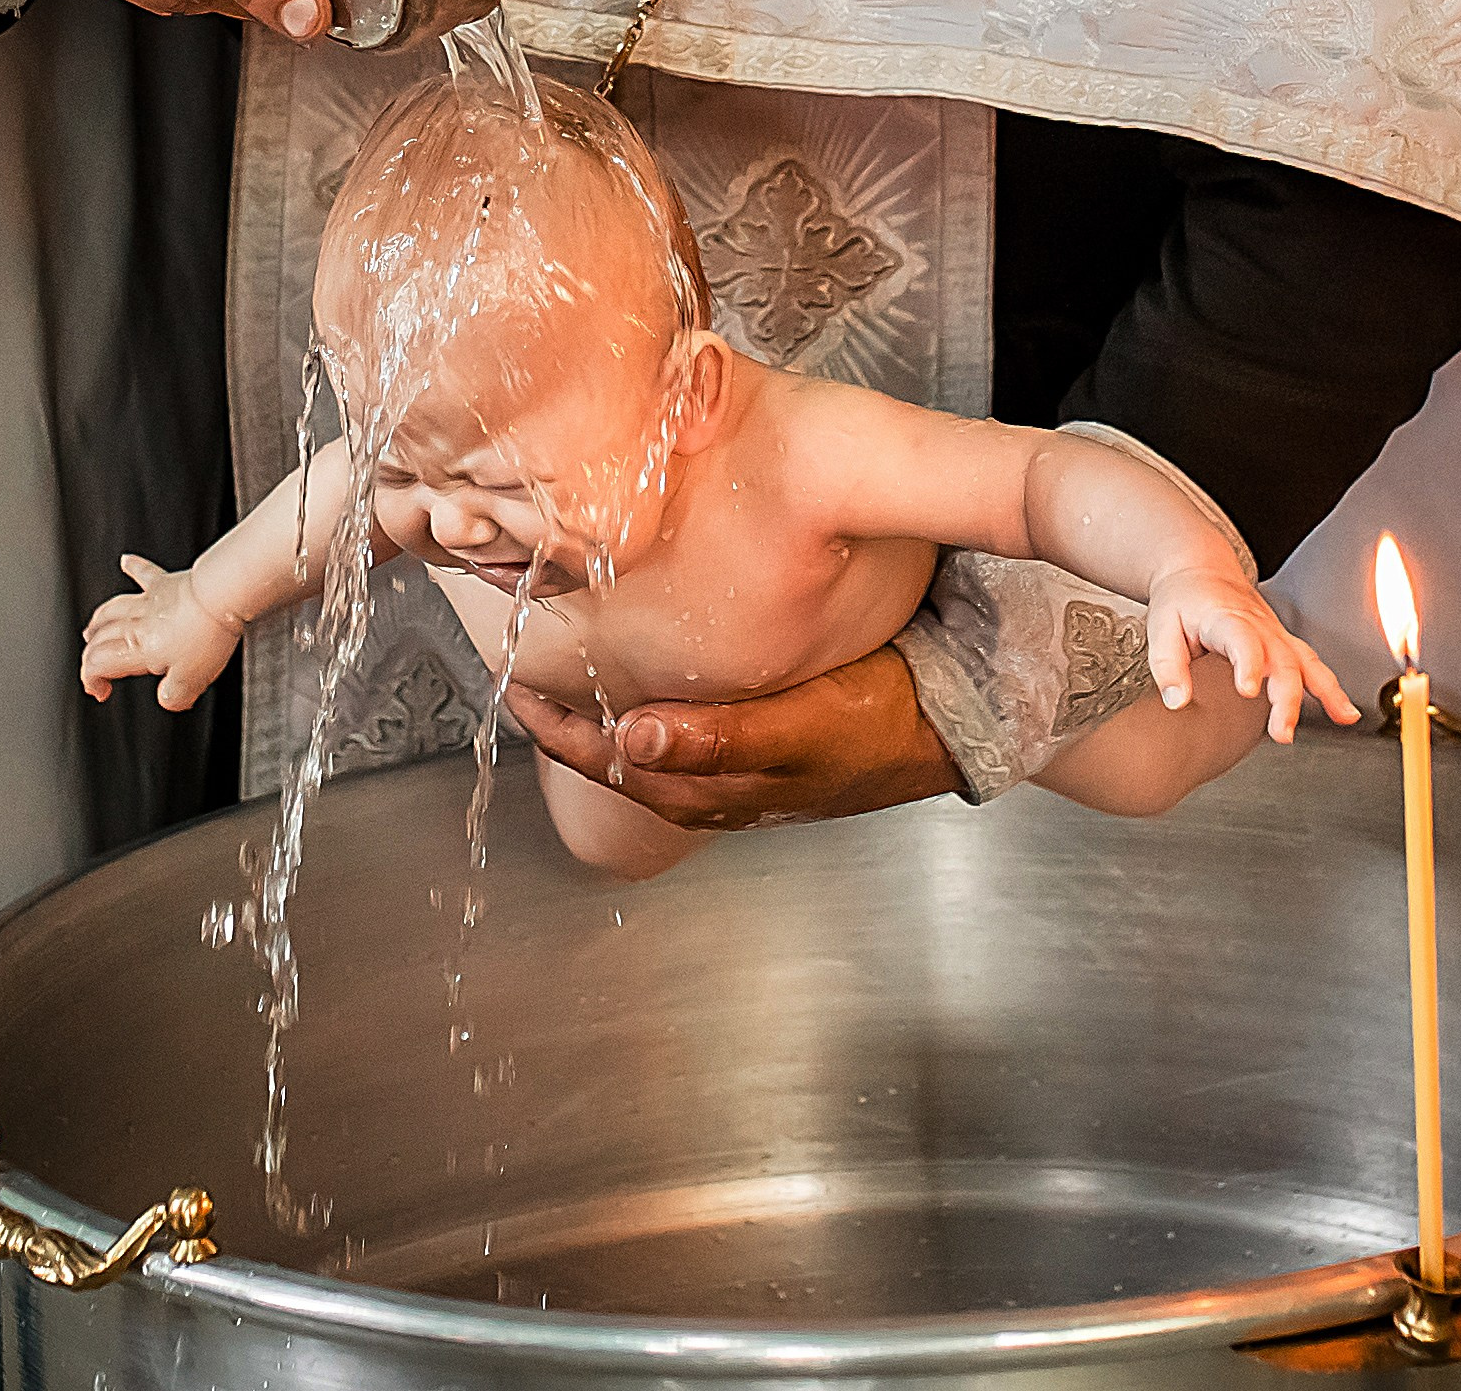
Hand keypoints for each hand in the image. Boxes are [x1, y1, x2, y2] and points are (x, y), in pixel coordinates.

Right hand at [81, 554, 244, 710]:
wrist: (222, 596)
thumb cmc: (208, 636)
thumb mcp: (191, 682)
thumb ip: (174, 697)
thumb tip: (167, 698)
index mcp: (137, 649)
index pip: (98, 664)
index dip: (91, 680)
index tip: (100, 692)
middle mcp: (137, 623)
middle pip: (101, 638)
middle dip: (91, 655)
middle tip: (93, 667)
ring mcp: (151, 602)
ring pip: (112, 610)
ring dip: (98, 622)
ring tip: (91, 630)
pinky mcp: (168, 584)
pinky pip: (145, 574)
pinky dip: (134, 568)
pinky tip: (126, 561)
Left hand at [505, 646, 963, 829]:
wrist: (945, 729)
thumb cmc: (878, 724)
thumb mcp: (799, 726)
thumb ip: (718, 736)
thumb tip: (632, 738)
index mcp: (710, 786)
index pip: (605, 759)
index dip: (555, 728)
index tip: (514, 686)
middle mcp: (713, 788)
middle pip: (616, 760)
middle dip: (568, 724)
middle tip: (527, 673)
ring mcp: (737, 775)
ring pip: (649, 751)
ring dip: (605, 720)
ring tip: (572, 679)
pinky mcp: (761, 752)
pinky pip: (685, 740)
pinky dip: (652, 717)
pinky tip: (649, 688)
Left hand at [1146, 566, 1359, 743]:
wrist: (1200, 572)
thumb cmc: (1182, 601)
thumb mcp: (1161, 629)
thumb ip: (1168, 667)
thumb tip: (1178, 702)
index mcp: (1225, 618)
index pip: (1242, 639)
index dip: (1248, 664)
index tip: (1248, 691)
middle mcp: (1258, 625)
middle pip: (1282, 658)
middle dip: (1287, 696)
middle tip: (1283, 731)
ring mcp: (1275, 633)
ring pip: (1306, 660)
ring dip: (1325, 690)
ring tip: (1341, 717)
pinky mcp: (1284, 642)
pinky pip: (1313, 664)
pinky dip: (1332, 688)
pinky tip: (1346, 712)